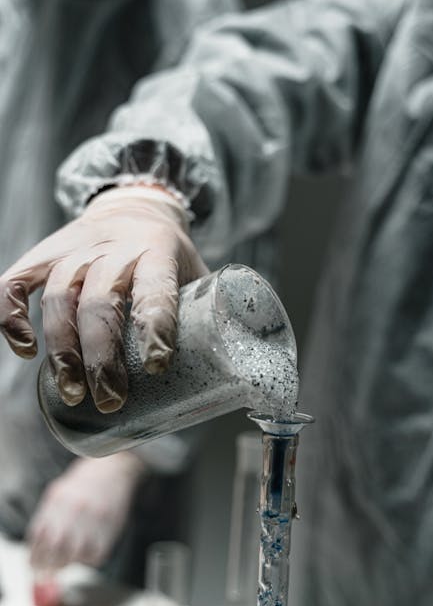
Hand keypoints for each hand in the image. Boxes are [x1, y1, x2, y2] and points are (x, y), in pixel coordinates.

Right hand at [0, 185, 207, 411]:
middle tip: (110, 399)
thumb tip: (236, 372)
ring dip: (63, 348)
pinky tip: (23, 350)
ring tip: (72, 391)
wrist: (133, 207)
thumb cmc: (170, 255)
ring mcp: (73, 251)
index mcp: (159, 250)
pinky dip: (10, 314)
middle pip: (102, 302)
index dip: (156, 325)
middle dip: (103, 356)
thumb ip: (210, 311)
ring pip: (60, 297)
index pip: (156, 288)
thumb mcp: (197, 270)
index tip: (158, 365)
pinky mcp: (43, 255)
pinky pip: (14, 283)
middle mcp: (113, 248)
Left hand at [28, 453, 145, 569]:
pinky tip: (85, 553)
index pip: (39, 535)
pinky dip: (88, 560)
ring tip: (65, 562)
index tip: (33, 566)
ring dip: (67, 564)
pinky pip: (96, 556)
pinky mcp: (110, 529)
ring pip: (75, 555)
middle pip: (55, 546)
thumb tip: (34, 551)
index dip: (34, 555)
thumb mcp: (58, 493)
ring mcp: (94, 518)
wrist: (113, 470)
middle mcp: (75, 508)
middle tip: (45, 574)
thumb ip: (46, 518)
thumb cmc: (82, 485)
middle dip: (47, 565)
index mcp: (58, 499)